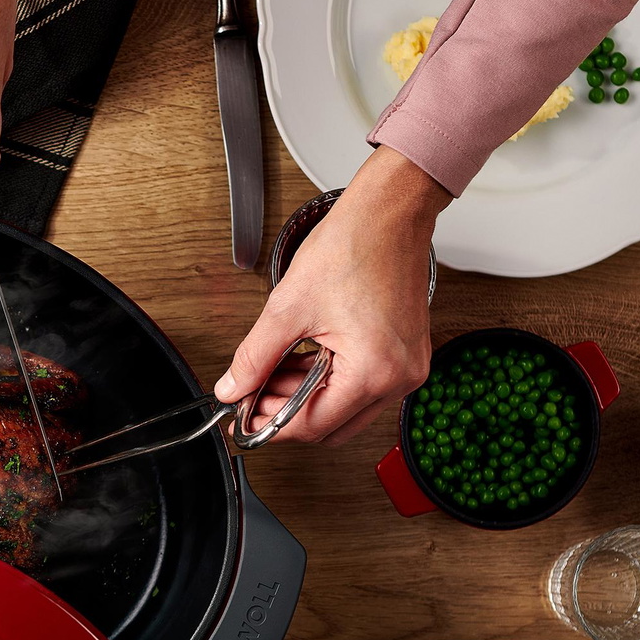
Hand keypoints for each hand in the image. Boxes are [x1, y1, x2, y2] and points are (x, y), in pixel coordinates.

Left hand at [215, 146, 448, 444]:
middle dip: (286, 414)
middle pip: (331, 426)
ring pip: (344, 409)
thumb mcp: (288, 308)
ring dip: (304, 397)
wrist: (389, 213)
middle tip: (251, 397)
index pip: (313, 425)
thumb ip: (254, 356)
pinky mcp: (403, 355)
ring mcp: (405, 367)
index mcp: (374, 370)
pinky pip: (360, 386)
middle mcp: (398, 377)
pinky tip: (297, 362)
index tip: (243, 420)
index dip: (270, 425)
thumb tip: (233, 387)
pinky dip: (326, 381)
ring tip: (270, 373)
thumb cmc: (354, 246)